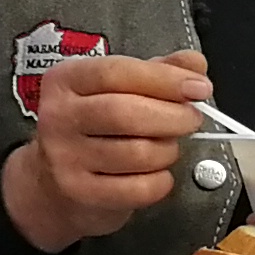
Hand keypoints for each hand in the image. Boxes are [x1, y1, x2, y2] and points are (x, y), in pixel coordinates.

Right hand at [1, 47, 213, 252]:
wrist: (54, 180)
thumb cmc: (95, 127)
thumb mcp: (117, 89)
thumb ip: (157, 72)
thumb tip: (194, 63)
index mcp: (65, 80)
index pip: (116, 72)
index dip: (164, 79)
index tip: (200, 88)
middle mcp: (58, 116)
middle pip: (126, 113)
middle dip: (174, 117)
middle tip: (192, 120)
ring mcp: (65, 156)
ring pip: (139, 153)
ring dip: (168, 151)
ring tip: (166, 147)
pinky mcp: (80, 191)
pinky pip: (139, 188)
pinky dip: (161, 181)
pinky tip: (155, 174)